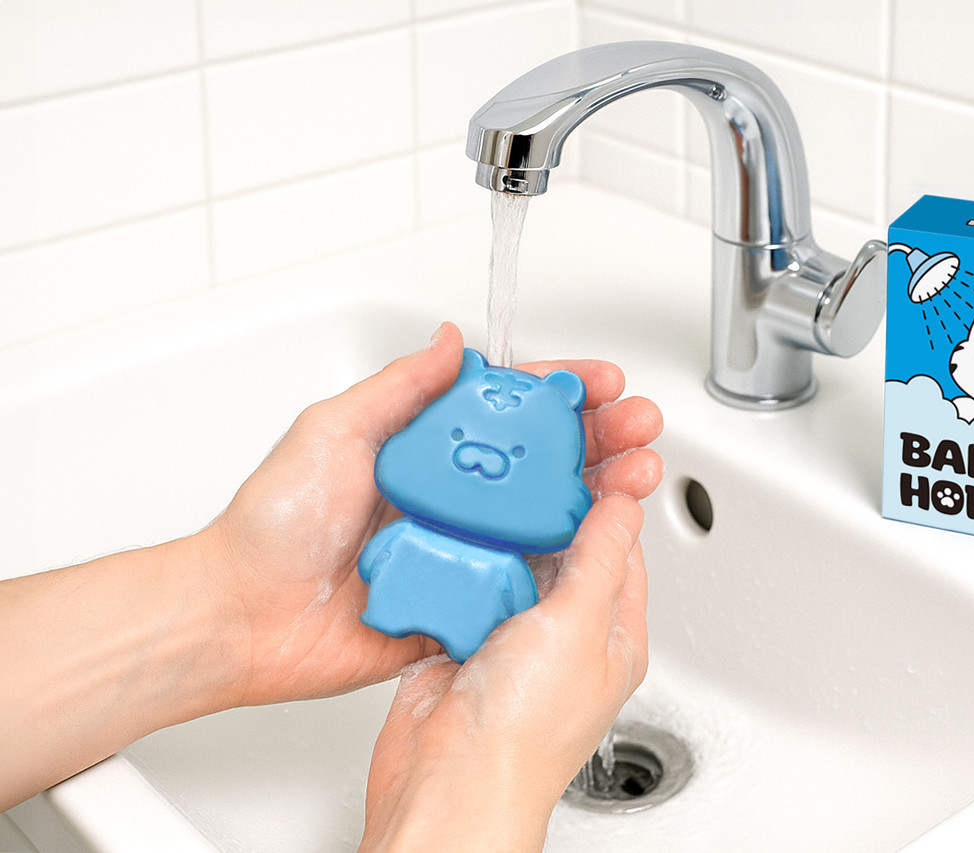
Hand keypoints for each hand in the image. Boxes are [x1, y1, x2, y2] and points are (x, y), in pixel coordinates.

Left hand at [202, 322, 662, 707]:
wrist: (242, 616)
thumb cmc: (271, 525)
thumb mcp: (333, 429)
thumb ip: (400, 387)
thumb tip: (451, 340)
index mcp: (425, 451)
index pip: (508, 413)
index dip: (559, 394)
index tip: (600, 382)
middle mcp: (451, 498)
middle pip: (543, 463)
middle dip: (600, 441)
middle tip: (640, 429)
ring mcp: (461, 551)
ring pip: (547, 520)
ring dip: (599, 498)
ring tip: (638, 479)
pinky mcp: (462, 602)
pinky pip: (525, 584)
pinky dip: (567, 566)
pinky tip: (602, 543)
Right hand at [359, 494, 650, 851]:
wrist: (449, 781)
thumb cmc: (526, 734)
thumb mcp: (579, 626)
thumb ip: (601, 558)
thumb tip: (623, 505)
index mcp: (611, 635)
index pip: (620, 550)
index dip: (608, 501)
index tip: (593, 456)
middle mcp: (564, 636)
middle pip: (562, 551)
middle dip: (548, 509)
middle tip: (532, 460)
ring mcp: (512, 638)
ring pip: (510, 564)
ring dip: (499, 534)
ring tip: (492, 487)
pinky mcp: (462, 641)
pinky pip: (464, 586)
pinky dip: (457, 562)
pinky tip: (451, 534)